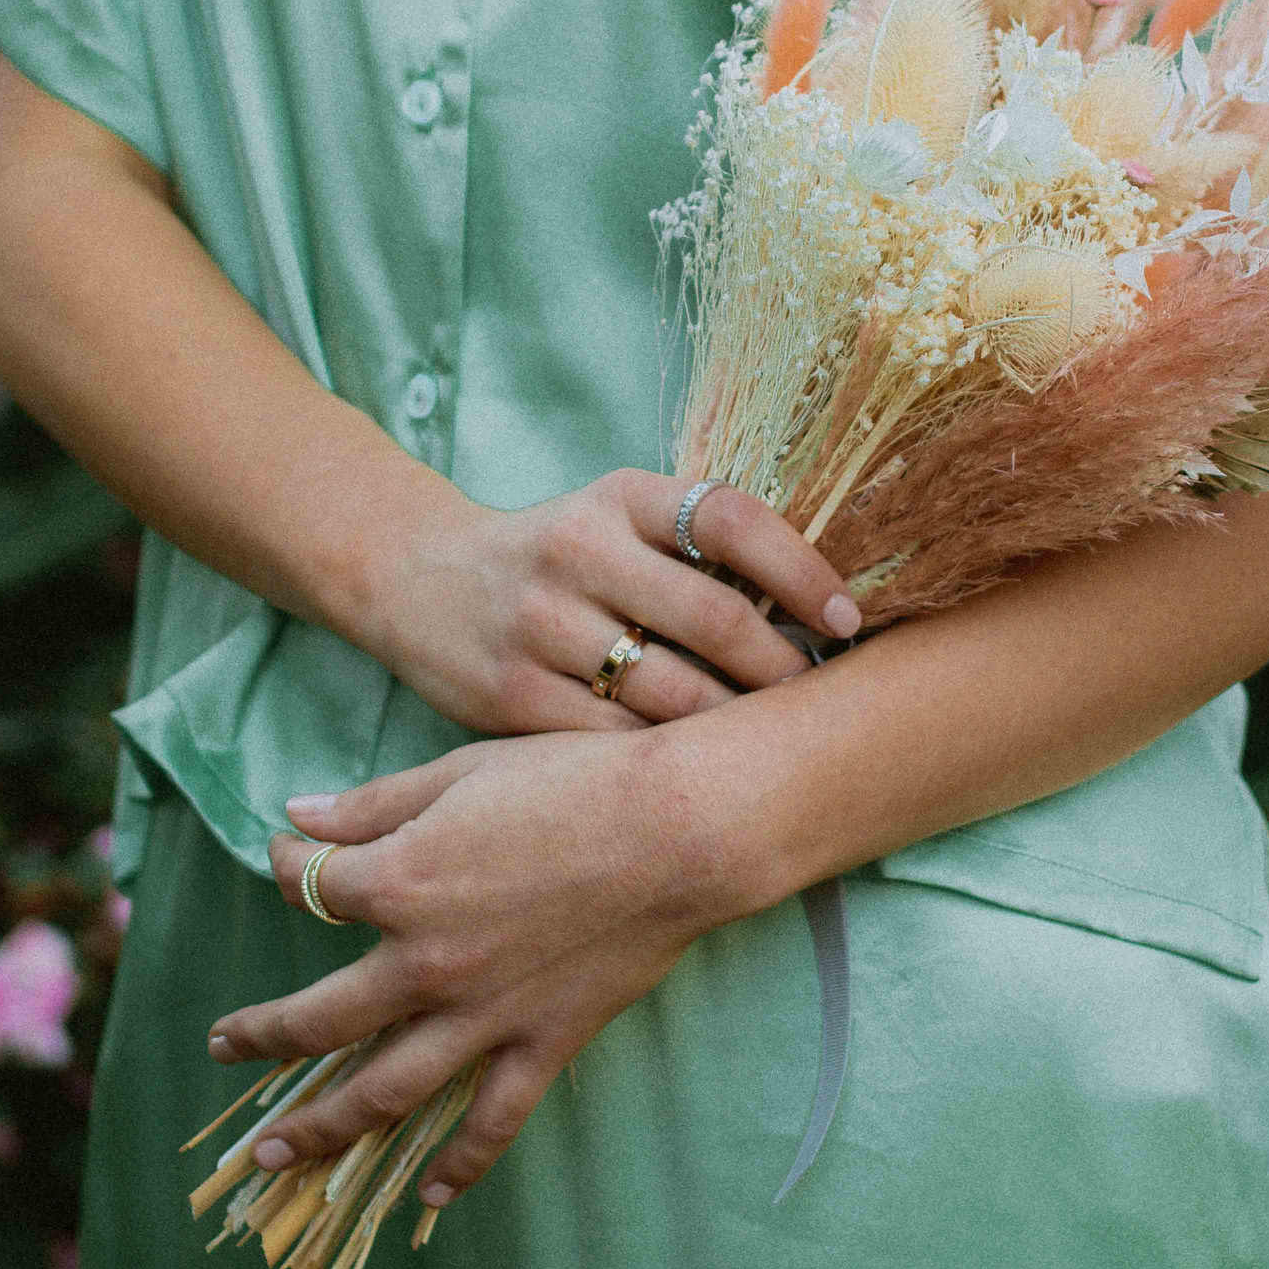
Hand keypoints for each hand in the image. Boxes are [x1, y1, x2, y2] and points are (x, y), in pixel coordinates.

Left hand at [210, 728, 727, 1206]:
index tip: (285, 853)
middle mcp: (425, 964)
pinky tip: (425, 1196)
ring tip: (275, 1153)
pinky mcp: (542, 1044)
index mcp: (398, 885)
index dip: (285, 866)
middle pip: (318, 1019)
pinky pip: (491, 1121)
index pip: (309, 887)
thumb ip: (371, 805)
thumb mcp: (458, 773)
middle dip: (261, 1035)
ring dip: (322, 1127)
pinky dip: (458, 1166)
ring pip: (383, 1092)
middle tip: (224, 1046)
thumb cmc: (573, 781)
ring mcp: (483, 1016)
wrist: (680, 828)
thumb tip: (296, 815)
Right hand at [371, 470, 859, 734]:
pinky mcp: (511, 694)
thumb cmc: (561, 556)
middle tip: (822, 703)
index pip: (731, 518)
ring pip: (671, 691)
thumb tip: (828, 608)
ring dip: (737, 724)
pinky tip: (701, 771)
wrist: (420, 581)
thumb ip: (704, 547)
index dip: (802, 570)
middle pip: (713, 616)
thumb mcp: (620, 517)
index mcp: (621, 496)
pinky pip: (616, 740)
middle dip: (783, 668)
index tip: (848, 619)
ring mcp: (540, 624)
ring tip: (775, 745)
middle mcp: (579, 549)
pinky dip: (669, 760)